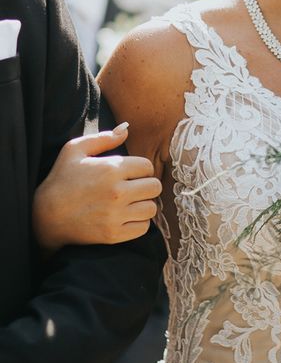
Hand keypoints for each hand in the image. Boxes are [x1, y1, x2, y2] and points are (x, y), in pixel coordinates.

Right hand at [33, 123, 161, 250]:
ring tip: (130, 203)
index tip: (130, 174)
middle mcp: (117, 192)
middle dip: (146, 186)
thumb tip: (126, 129)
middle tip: (133, 188)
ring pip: (152, 208)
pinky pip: (144, 227)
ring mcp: (116, 215)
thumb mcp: (74, 150)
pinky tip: (126, 216)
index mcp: (111, 168)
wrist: (44, 216)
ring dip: (144, 205)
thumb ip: (103, 138)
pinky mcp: (113, 234)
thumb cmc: (61, 180)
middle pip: (155, 187)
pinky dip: (138, 223)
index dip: (141, 169)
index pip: (148, 167)